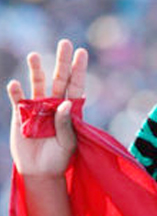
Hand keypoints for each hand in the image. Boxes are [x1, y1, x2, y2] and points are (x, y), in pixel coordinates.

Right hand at [6, 39, 87, 176]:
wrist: (40, 171)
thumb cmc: (59, 158)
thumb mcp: (68, 144)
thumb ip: (67, 124)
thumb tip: (66, 102)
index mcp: (70, 111)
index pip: (76, 87)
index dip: (79, 71)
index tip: (82, 53)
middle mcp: (54, 105)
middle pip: (59, 79)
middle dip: (62, 62)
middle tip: (65, 43)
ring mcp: (37, 107)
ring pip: (37, 84)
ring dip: (36, 70)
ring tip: (34, 56)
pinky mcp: (21, 114)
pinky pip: (17, 99)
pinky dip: (16, 92)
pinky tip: (15, 84)